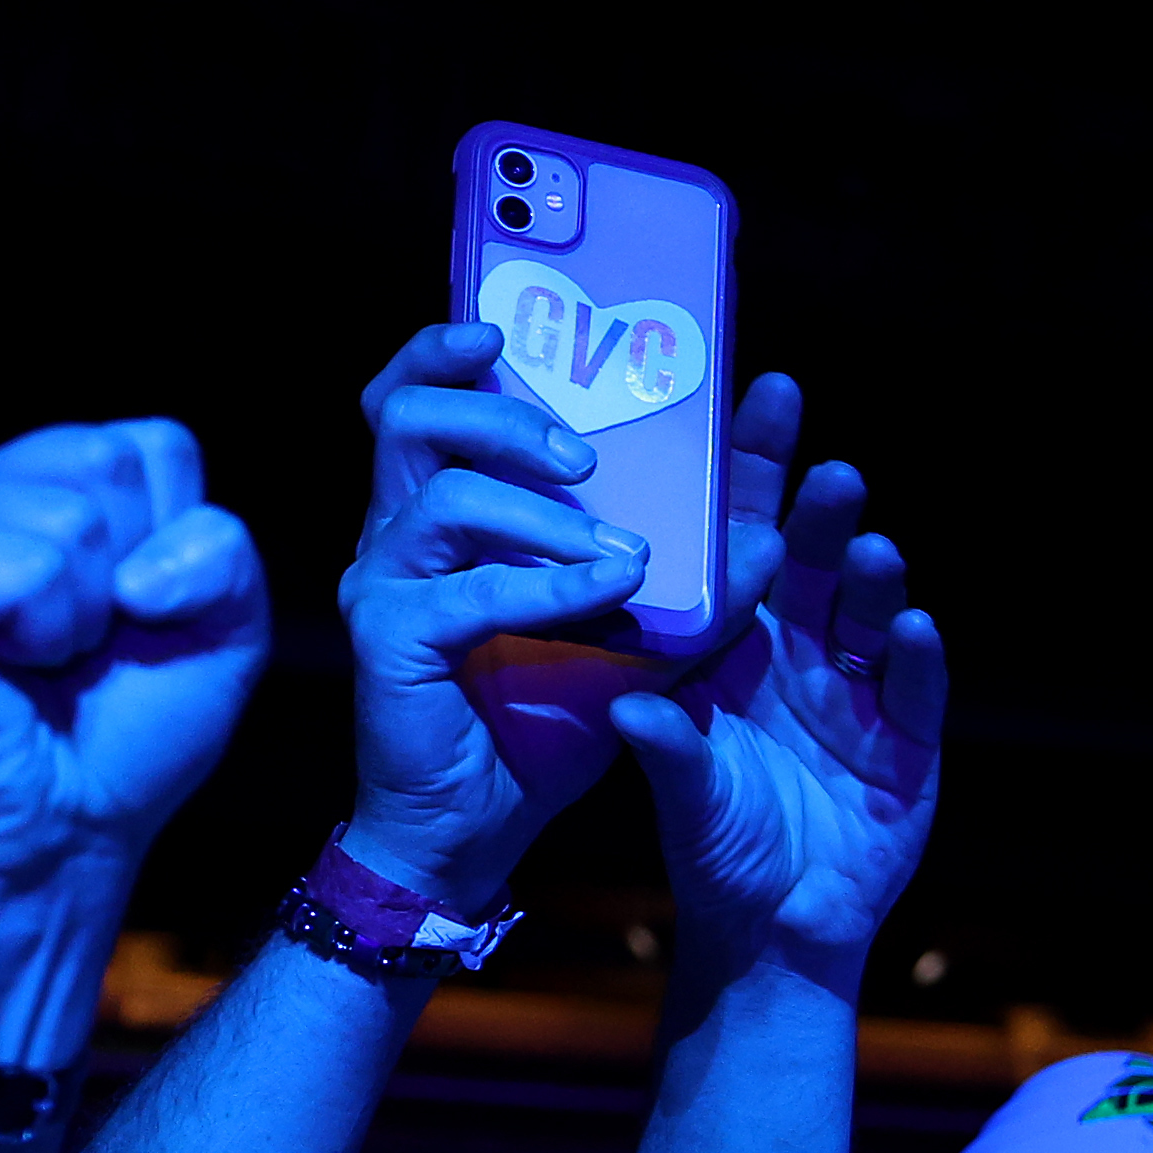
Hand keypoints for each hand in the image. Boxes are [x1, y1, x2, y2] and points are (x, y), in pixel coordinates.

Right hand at [0, 421, 269, 902]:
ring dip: (84, 615)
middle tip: (85, 642)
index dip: (178, 545)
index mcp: (42, 478)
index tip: (139, 613)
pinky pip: (25, 568)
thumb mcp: (224, 631)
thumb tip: (139, 568)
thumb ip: (224, 553)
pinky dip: (42, 632)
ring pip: (71, 515)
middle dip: (132, 572)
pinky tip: (4, 665)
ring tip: (41, 659)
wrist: (69, 825)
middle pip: (110, 459)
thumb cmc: (132, 731)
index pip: (156, 444)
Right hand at [337, 323, 652, 911]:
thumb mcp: (627, 631)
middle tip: (584, 457)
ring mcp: (388, 581)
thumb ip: (682, 576)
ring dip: (539, 507)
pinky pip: (468, 591)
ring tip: (621, 546)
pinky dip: (547, 585)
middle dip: (502, 412)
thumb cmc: (540, 720)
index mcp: (440, 509)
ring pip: (440, 492)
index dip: (452, 348)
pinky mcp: (390, 638)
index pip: (424, 395)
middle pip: (410, 413)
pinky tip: (608, 593)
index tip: (504, 327)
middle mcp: (400, 530)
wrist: (475, 825)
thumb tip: (764, 528)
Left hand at [614, 374, 946, 985]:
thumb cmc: (720, 854)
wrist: (779, 934)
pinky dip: (911, 661)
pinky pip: (912, 691)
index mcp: (734, 646)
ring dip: (867, 578)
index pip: (742, 541)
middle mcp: (798, 655)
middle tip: (824, 469)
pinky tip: (910, 631)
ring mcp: (858, 696)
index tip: (757, 400)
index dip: (750, 474)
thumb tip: (634, 716)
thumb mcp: (687, 800)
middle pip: (811, 563)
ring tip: (864, 548)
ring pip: (866, 614)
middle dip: (818, 512)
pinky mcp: (908, 744)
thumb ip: (669, 756)